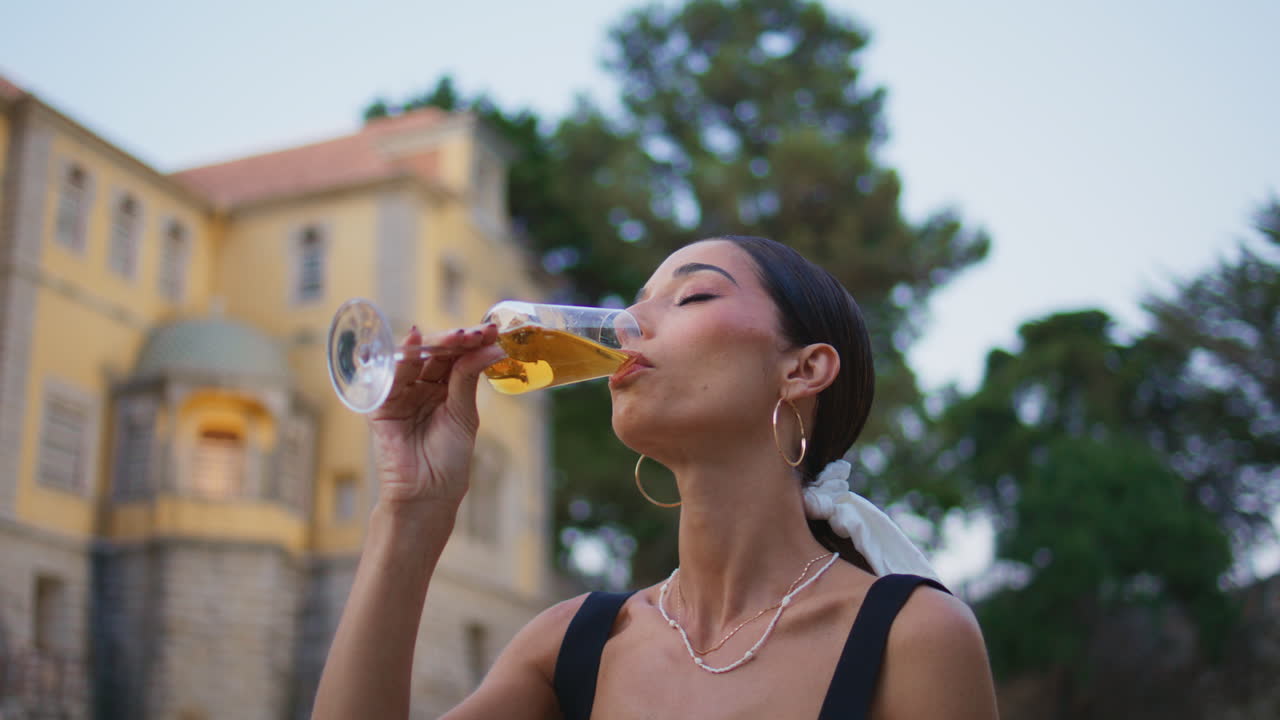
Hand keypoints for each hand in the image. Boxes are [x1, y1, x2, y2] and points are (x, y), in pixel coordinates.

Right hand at [367, 323, 505, 507]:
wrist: (427, 494)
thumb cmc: (449, 460)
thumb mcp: (463, 415)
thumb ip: (468, 379)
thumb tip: (491, 347)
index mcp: (446, 388)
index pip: (457, 356)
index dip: (473, 342)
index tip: (491, 330)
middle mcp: (422, 386)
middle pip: (436, 353)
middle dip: (457, 339)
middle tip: (477, 331)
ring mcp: (402, 393)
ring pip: (416, 359)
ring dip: (436, 344)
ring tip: (459, 336)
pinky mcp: (381, 404)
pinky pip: (390, 376)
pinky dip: (402, 357)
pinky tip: (415, 340)